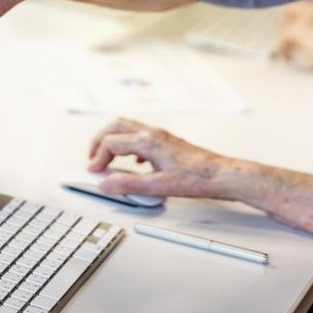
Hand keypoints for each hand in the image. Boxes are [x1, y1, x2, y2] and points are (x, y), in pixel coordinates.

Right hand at [86, 118, 239, 199]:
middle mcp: (154, 134)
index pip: (111, 143)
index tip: (93, 172)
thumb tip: (106, 184)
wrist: (221, 175)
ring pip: (129, 129)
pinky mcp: (168, 143)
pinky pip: (142, 137)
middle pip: (116, 126)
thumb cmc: (197, 178)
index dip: (97, 158)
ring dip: (114, 140)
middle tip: (92, 157)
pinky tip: (135, 162)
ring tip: (107, 158)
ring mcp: (162, 136)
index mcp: (148, 141)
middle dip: (100, 140)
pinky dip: (130, 146)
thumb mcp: (157, 187)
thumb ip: (128, 185)